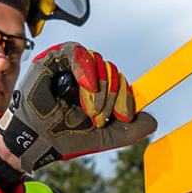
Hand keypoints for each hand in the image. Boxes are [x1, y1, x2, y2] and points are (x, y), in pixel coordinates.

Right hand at [0, 42, 155, 170]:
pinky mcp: (53, 59)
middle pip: (114, 73)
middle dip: (111, 98)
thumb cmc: (67, 137)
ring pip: (101, 64)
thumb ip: (132, 129)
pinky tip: (86, 87)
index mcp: (101, 90)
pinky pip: (78, 51)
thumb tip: (153, 122)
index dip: (127, 97)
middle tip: (98, 118)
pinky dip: (86, 69)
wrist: (38, 141)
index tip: (125, 116)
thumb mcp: (108, 136)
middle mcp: (88, 76)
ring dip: (99, 90)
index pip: (122, 83)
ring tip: (88, 110)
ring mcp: (71, 66)